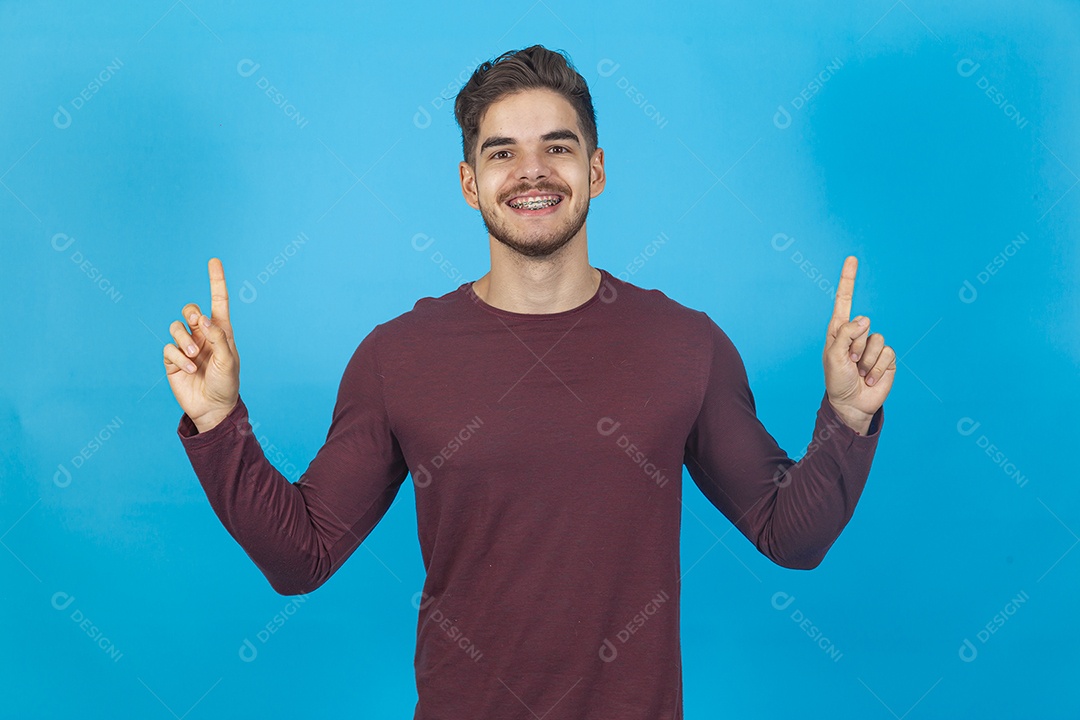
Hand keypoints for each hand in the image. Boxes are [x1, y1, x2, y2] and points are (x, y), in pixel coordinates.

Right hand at [163, 258, 239, 432]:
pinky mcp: (173, 360)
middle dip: (190, 312)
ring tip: (195, 357)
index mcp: (221, 331)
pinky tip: (190, 369)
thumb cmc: (227, 384)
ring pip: (176, 328)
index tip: (214, 260)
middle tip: (196, 322)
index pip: (218, 301)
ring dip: (184, 340)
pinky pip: (169, 348)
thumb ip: (218, 338)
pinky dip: (179, 357)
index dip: (216, 280)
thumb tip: (203, 319)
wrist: (213, 408)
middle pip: (189, 310)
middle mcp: (202, 335)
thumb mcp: (229, 360)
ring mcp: (187, 347)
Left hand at [822, 256, 895, 424]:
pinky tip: (870, 377)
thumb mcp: (834, 356)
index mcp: (839, 330)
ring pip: (876, 339)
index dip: (848, 280)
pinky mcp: (887, 357)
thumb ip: (846, 334)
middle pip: (862, 324)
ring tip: (859, 371)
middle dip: (855, 346)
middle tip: (849, 362)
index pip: (844, 300)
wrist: (852, 403)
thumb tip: (865, 319)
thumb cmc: (837, 380)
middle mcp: (857, 334)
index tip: (851, 259)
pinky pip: (887, 352)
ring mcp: (873, 345)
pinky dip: (877, 367)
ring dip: (866, 359)